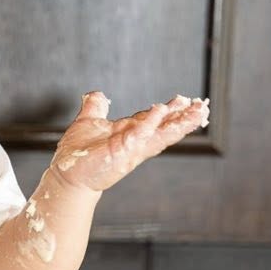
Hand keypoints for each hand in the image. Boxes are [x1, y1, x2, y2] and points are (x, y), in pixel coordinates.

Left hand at [49, 90, 208, 193]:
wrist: (68, 175)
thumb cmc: (78, 154)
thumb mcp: (88, 122)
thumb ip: (95, 107)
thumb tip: (97, 94)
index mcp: (130, 132)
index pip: (155, 119)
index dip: (171, 110)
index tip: (185, 100)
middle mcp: (135, 141)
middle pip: (164, 128)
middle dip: (184, 118)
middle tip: (202, 107)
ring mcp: (132, 148)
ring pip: (161, 134)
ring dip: (179, 124)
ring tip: (197, 113)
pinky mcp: (123, 152)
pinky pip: (140, 134)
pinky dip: (151, 123)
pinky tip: (161, 110)